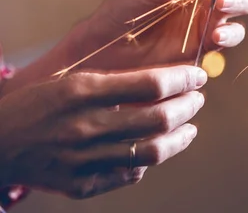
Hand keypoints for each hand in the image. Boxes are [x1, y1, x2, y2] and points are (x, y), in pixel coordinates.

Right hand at [0, 65, 205, 198]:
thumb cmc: (36, 104)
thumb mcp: (70, 80)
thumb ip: (111, 83)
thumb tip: (157, 85)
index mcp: (82, 90)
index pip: (149, 84)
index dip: (181, 78)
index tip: (197, 75)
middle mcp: (86, 125)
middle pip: (157, 118)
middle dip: (188, 106)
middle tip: (198, 99)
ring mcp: (84, 159)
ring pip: (150, 152)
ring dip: (178, 138)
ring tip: (190, 128)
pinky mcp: (80, 185)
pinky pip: (127, 175)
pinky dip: (148, 163)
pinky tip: (156, 150)